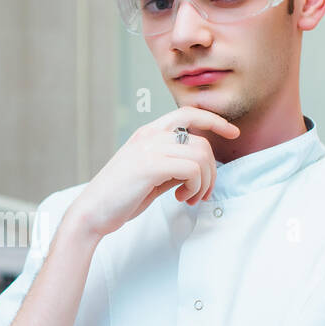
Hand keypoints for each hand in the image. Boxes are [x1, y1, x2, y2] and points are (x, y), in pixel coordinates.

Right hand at [67, 105, 238, 239]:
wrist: (91, 213)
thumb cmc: (119, 198)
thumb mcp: (151, 176)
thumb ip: (173, 166)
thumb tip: (198, 170)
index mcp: (148, 134)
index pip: (188, 113)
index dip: (215, 120)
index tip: (233, 132)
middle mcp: (149, 136)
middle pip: (201, 141)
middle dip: (211, 171)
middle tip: (200, 193)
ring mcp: (148, 149)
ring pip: (201, 155)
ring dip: (204, 182)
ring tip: (190, 198)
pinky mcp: (149, 166)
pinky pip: (191, 169)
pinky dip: (194, 186)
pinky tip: (181, 198)